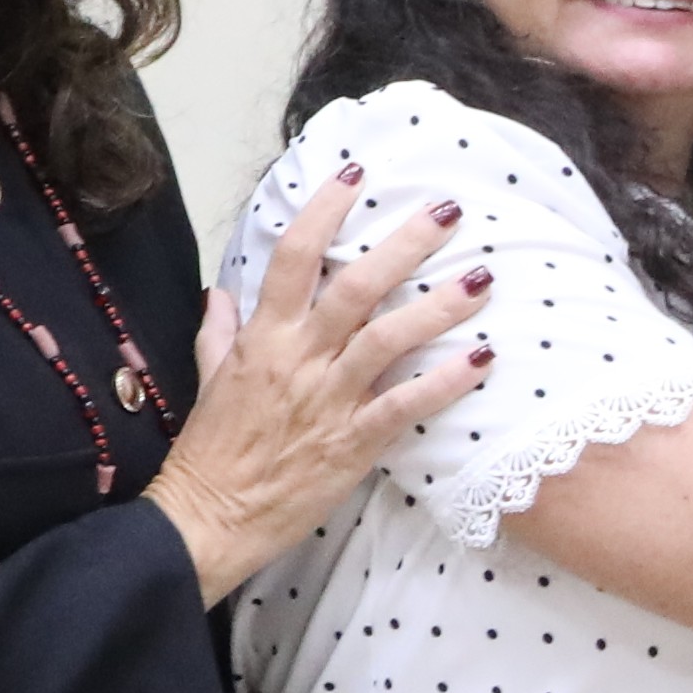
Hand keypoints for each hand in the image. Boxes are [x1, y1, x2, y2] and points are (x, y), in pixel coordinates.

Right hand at [143, 161, 493, 599]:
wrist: (209, 517)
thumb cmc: (211, 451)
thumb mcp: (209, 381)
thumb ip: (219, 333)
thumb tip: (222, 292)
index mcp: (263, 337)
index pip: (293, 257)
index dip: (326, 210)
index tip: (357, 174)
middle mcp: (299, 359)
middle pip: (357, 285)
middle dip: (405, 243)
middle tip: (449, 211)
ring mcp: (329, 399)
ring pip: (390, 337)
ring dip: (440, 304)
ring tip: (483, 276)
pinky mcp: (354, 442)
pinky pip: (406, 404)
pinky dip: (446, 382)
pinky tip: (483, 358)